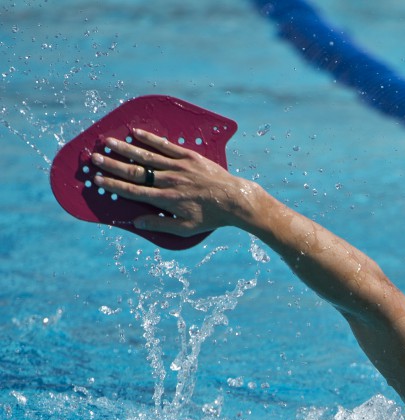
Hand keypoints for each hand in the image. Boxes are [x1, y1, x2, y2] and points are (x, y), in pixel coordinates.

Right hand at [90, 128, 258, 237]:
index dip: (114, 185)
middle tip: (94, 158)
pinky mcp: (189, 157)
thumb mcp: (186, 228)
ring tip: (107, 141)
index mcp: (165, 199)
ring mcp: (179, 167)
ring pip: (146, 156)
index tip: (98, 180)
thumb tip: (136, 222)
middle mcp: (168, 181)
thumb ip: (161, 224)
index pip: (133, 190)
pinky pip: (166, 145)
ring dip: (125, 148)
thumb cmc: (211, 217)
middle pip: (134, 171)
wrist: (235, 200)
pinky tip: (136, 132)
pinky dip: (149, 138)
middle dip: (112, 165)